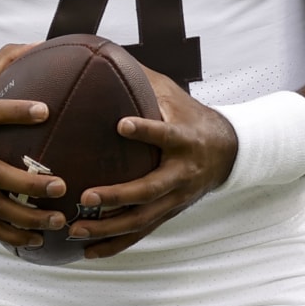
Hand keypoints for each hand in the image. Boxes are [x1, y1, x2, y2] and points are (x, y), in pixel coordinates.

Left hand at [70, 66, 238, 259]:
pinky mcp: (168, 213)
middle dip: (118, 196)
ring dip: (108, 228)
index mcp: (184, 139)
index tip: (122, 124)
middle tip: (86, 197)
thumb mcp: (173, 93)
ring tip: (76, 230)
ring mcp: (175, 198)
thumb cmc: (190, 116)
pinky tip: (87, 253)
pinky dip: (114, 245)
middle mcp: (181, 173)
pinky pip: (140, 234)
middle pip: (150, 189)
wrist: (229, 151)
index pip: (166, 134)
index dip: (147, 130)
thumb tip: (100, 52)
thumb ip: (141, 79)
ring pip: (142, 219)